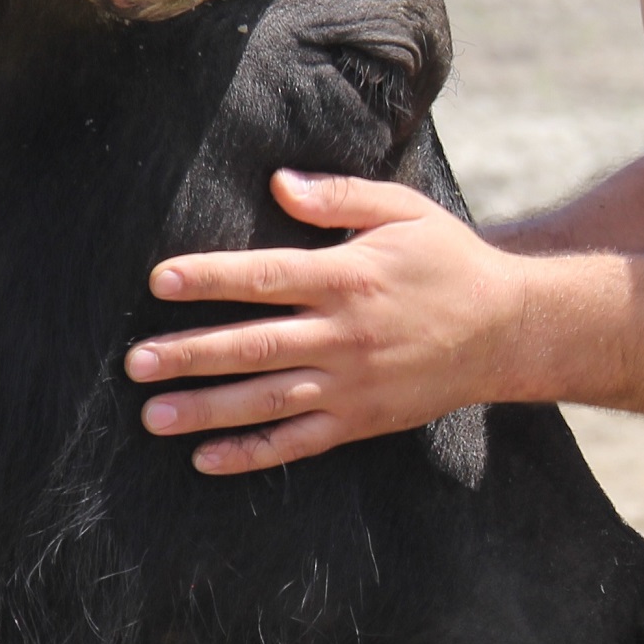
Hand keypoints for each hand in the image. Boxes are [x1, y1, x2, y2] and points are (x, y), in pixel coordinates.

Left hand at [125, 171, 530, 474]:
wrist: (508, 329)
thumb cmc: (449, 261)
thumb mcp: (404, 211)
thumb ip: (341, 196)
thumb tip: (279, 185)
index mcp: (348, 277)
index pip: (265, 277)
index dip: (209, 278)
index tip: (160, 281)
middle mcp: (344, 334)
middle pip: (254, 345)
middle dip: (190, 354)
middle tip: (136, 363)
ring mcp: (352, 383)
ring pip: (268, 399)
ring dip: (207, 409)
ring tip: (153, 415)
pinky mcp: (361, 419)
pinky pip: (299, 442)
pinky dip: (253, 453)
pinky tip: (207, 458)